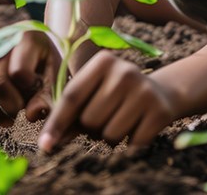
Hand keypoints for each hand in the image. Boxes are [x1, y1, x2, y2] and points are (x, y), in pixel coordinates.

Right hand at [0, 31, 60, 127]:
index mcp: (27, 38)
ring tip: (5, 120)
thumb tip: (30, 116)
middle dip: (9, 105)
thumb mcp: (55, 77)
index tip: (36, 90)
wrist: (36, 49)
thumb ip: (47, 97)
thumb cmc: (47, 65)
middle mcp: (2, 40)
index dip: (27, 89)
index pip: (19, 72)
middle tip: (19, 112)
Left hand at [38, 51, 178, 152]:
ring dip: (110, 137)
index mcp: (104, 61)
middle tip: (105, 117)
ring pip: (109, 135)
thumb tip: (48, 143)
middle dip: (91, 128)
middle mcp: (125, 71)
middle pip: (89, 119)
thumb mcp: (93, 93)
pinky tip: (137, 127)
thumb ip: (69, 114)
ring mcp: (145, 90)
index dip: (56, 123)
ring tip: (121, 121)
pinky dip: (129, 144)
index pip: (72, 96)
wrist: (162, 94)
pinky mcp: (160, 111)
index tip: (44, 146)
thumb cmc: (116, 96)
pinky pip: (131, 144)